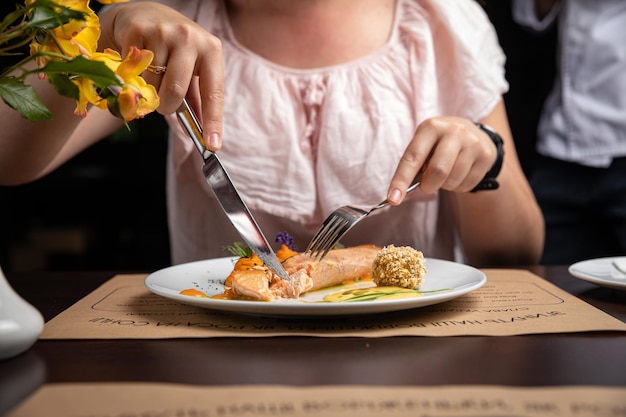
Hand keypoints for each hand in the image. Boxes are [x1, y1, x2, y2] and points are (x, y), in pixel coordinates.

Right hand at [98, 2, 223, 150]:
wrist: (145, 14)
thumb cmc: (175, 49)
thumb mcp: (193, 68)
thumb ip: (198, 98)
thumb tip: (204, 134)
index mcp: (211, 49)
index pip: (214, 92)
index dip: (213, 121)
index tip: (212, 145)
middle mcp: (189, 37)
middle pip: (175, 91)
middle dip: (167, 106)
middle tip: (164, 103)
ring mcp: (162, 32)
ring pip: (151, 84)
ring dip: (148, 91)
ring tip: (151, 75)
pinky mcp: (137, 30)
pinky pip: (132, 72)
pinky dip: (133, 77)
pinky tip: (138, 64)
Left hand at [386, 116, 497, 203]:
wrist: (475, 135)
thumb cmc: (440, 145)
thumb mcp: (425, 145)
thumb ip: (414, 165)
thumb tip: (400, 194)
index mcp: (431, 127)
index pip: (412, 157)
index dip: (401, 180)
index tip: (393, 199)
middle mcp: (454, 131)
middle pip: (437, 171)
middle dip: (428, 186)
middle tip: (427, 186)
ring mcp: (472, 143)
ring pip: (452, 181)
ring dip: (444, 186)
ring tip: (446, 174)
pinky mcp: (485, 155)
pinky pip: (467, 185)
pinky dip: (458, 187)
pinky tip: (460, 174)